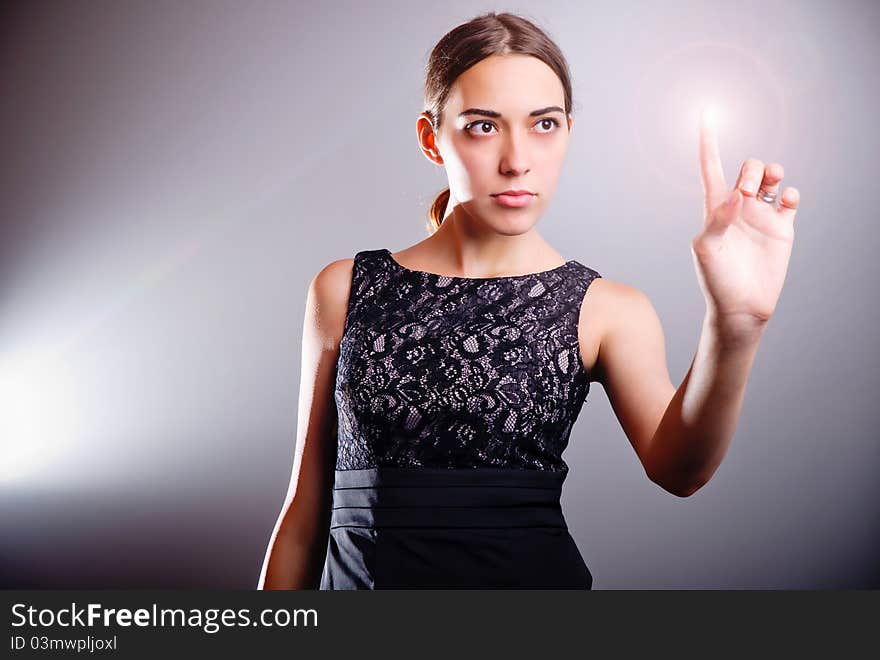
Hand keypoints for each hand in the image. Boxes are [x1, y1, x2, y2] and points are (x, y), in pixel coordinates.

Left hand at [694, 108, 798, 334]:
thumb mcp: (706, 250)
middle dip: (751, 169)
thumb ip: (717, 219)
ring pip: (770, 177)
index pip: (710, 166)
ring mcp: (761, 216)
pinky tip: (787, 202)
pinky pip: (790, 199)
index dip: (709, 140)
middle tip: (749, 191)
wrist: (740, 307)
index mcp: (714, 208)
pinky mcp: (782, 228)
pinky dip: (792, 193)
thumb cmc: (715, 281)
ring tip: (772, 184)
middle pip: (747, 167)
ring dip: (773, 172)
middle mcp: (738, 206)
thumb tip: (737, 194)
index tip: (707, 110)